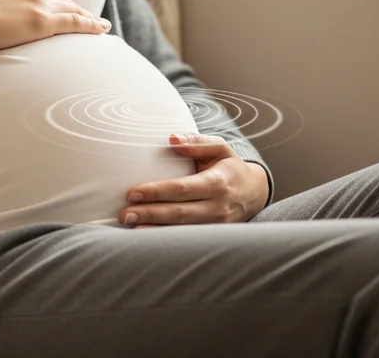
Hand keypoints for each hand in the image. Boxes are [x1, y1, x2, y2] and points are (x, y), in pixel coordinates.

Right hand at [0, 0, 110, 52]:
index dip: (58, 1)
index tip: (65, 7)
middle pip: (62, 0)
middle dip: (76, 8)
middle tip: (89, 17)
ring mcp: (40, 3)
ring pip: (72, 10)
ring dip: (87, 17)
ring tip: (100, 25)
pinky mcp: (43, 22)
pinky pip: (75, 23)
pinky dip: (91, 25)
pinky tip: (102, 29)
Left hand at [120, 133, 268, 227]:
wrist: (255, 193)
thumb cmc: (230, 166)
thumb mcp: (219, 148)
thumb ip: (196, 142)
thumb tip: (171, 138)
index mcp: (217, 183)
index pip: (182, 189)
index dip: (157, 192)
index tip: (133, 193)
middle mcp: (218, 208)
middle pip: (179, 214)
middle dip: (150, 214)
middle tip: (124, 214)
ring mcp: (217, 227)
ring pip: (182, 231)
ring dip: (154, 229)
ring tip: (129, 226)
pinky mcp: (214, 238)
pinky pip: (187, 240)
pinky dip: (165, 238)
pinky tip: (145, 235)